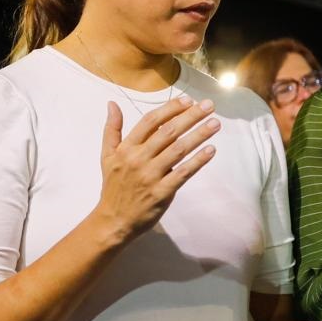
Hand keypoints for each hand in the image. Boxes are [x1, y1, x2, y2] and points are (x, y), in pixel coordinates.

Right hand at [93, 98, 219, 241]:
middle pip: (168, 132)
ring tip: (215, 123)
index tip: (187, 100)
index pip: (150, 122)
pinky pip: (183, 173)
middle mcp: (138, 159)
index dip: (170, 109)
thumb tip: (112, 104)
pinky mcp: (162, 192)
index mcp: (126, 148)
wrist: (114, 220)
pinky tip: (211, 150)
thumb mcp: (107, 156)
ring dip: (199, 135)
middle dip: (190, 116)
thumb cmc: (113, 186)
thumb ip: (111, 129)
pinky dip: (198, 161)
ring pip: (178, 150)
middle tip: (208, 106)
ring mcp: (151, 176)